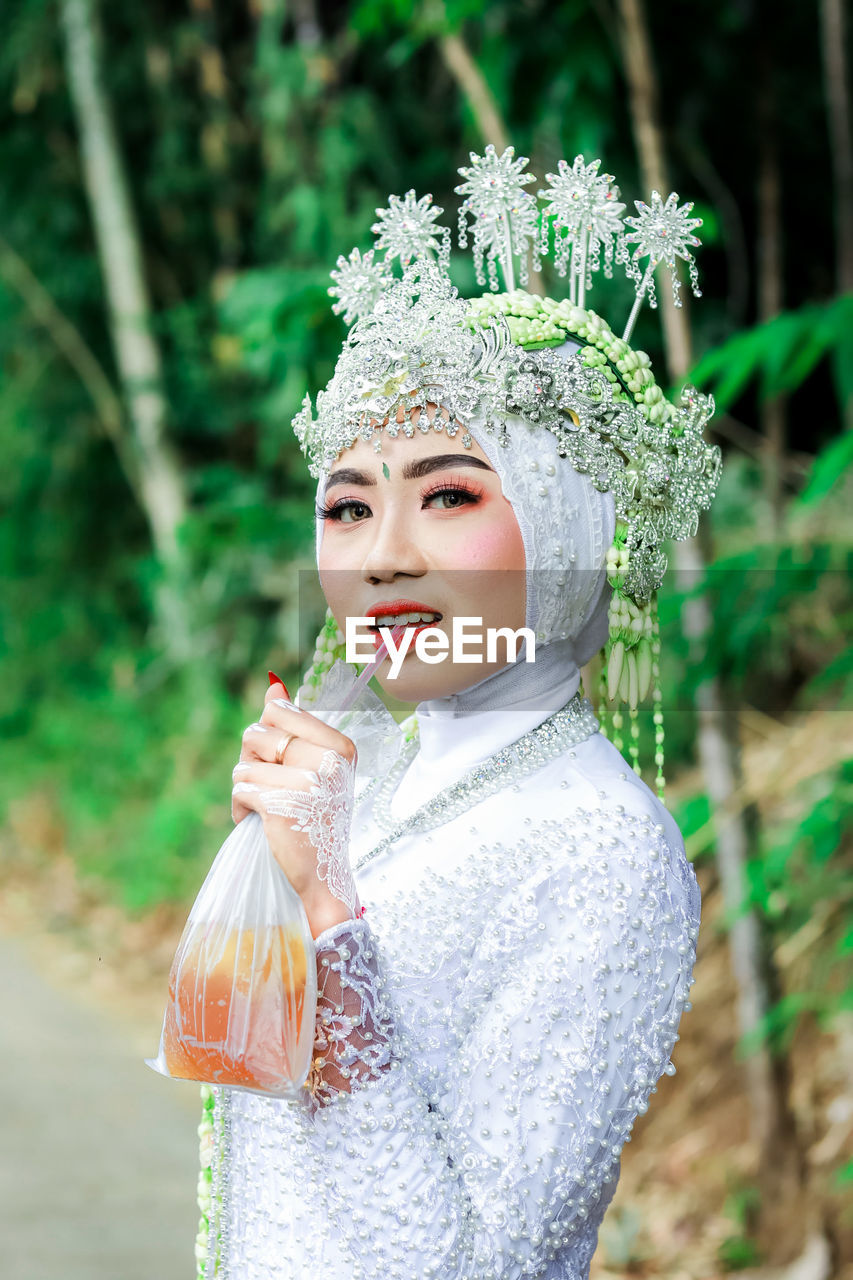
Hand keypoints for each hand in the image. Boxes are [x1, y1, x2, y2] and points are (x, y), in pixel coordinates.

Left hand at [231, 680, 356, 937]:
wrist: (324, 875)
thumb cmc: (315, 819)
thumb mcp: (314, 768)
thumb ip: (293, 727)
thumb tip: (273, 684)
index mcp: (340, 746)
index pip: (281, 710)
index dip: (267, 734)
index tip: (279, 760)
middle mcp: (328, 759)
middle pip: (258, 734)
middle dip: (251, 761)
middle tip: (269, 787)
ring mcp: (307, 781)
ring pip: (244, 764)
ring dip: (244, 788)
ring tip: (265, 807)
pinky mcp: (282, 803)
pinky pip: (240, 789)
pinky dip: (240, 808)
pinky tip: (258, 822)